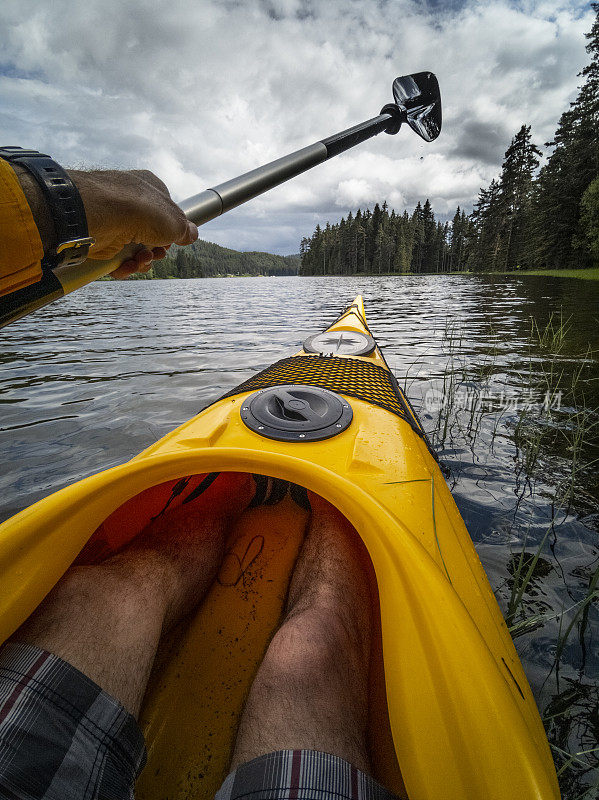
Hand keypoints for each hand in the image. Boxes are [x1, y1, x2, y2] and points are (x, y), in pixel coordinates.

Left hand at [67, 170, 197, 278]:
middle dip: (158, 249)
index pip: (166, 211)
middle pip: (152, 234)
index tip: (175, 240)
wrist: (97, 215)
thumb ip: (185, 230)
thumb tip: (191, 234)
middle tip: (158, 252)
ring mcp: (114, 220)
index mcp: (149, 188)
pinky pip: (118, 258)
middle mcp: (131, 202)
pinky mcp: (101, 238)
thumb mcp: (175, 221)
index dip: (173, 229)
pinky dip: (125, 266)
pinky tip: (127, 264)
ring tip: (141, 258)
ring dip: (143, 260)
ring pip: (136, 249)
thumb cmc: (139, 210)